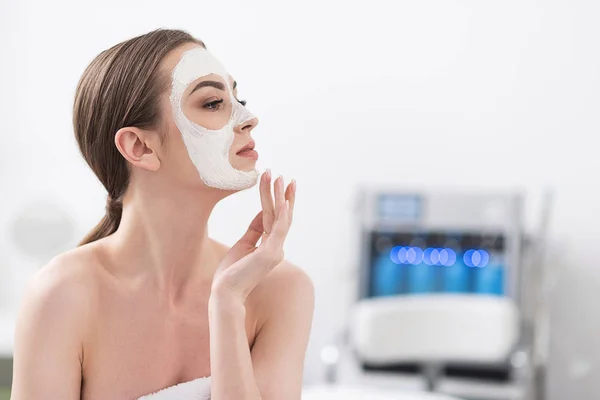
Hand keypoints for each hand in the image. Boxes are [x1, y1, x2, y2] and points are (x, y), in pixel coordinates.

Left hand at [211, 170, 295, 303]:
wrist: (225, 293)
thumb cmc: (231, 273)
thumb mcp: (242, 245)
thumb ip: (253, 230)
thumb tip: (260, 212)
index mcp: (270, 247)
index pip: (275, 219)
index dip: (278, 201)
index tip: (278, 184)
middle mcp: (277, 249)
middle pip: (282, 216)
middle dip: (284, 195)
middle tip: (286, 177)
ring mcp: (275, 251)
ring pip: (281, 218)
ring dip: (281, 197)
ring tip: (280, 179)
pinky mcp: (269, 254)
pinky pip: (277, 229)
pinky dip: (281, 214)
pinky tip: (282, 201)